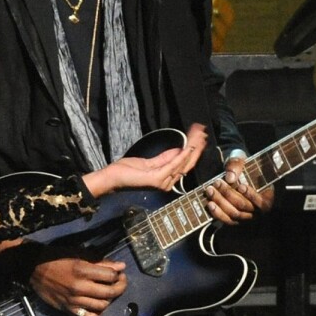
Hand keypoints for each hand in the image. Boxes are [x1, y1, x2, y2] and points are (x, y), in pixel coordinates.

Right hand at [31, 256, 126, 315]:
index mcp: (82, 270)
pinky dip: (96, 313)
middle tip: (120, 283)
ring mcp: (74, 300)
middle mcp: (79, 287)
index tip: (119, 273)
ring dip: (108, 300)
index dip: (119, 274)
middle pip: (110, 293)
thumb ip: (100, 262)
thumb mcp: (79, 254)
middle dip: (120, 287)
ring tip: (107, 293)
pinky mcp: (68, 309)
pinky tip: (97, 306)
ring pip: (102, 306)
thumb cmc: (57, 258)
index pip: (111, 276)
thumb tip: (120, 266)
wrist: (34, 269)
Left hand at [83, 123, 207, 195]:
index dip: (192, 150)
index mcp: (166, 179)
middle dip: (196, 147)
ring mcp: (163, 182)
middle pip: (187, 163)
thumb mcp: (149, 162)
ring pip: (182, 163)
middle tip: (202, 132)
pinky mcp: (157, 179)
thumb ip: (164, 159)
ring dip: (192, 147)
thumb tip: (179, 150)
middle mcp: (167, 183)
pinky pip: (173, 165)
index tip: (198, 136)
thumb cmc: (127, 171)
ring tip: (198, 135)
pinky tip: (188, 146)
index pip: (183, 163)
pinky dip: (182, 155)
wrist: (113, 178)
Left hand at [206, 156, 272, 225]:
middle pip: (243, 205)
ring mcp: (247, 216)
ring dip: (221, 202)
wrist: (231, 173)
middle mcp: (258, 209)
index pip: (261, 200)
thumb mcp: (239, 158)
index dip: (251, 195)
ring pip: (234, 214)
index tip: (240, 186)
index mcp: (267, 195)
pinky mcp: (235, 220)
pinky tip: (210, 204)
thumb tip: (230, 178)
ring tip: (210, 190)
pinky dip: (217, 213)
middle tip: (217, 182)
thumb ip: (236, 164)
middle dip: (229, 194)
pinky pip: (227, 221)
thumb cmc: (239, 165)